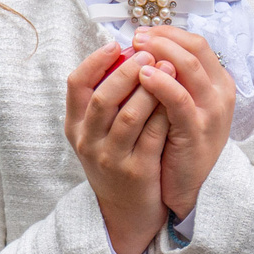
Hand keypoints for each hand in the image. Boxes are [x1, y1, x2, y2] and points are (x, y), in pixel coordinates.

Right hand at [65, 43, 168, 253]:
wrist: (125, 210)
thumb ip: (104, 98)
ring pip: (130, 116)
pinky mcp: (137, 171)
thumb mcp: (98, 132)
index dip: (95, 61)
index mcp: (75, 126)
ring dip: (150, 87)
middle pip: (103, 98)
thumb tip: (123, 52)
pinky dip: (165, 112)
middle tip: (149, 51)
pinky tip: (178, 96)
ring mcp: (111, 159)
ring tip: (168, 66)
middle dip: (128, 70)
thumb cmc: (116, 159)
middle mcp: (88, 143)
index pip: (76, 85)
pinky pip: (153, 135)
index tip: (116, 44)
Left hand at [129, 26, 234, 221]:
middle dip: (162, 38)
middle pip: (194, 48)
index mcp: (217, 83)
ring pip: (189, 67)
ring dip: (160, 52)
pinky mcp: (197, 130)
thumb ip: (172, 80)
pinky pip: (178, 99)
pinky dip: (160, 84)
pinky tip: (142, 77)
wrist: (188, 188)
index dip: (168, 33)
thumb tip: (143, 50)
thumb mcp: (180, 107)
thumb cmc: (178, 144)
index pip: (196, 43)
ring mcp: (211, 111)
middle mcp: (219, 93)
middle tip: (135, 37)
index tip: (142, 32)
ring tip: (135, 49)